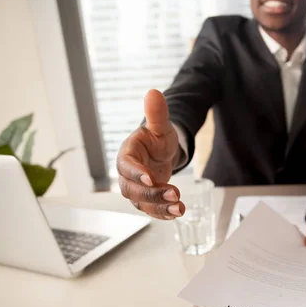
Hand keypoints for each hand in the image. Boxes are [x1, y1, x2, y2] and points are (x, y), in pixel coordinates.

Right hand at [117, 89, 184, 219]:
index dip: (137, 173)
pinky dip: (164, 214)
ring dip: (160, 207)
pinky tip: (177, 213)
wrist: (160, 153)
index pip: (126, 166)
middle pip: (133, 190)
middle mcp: (128, 175)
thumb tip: (154, 92)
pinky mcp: (146, 200)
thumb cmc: (156, 139)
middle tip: (174, 193)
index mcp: (127, 155)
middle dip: (153, 194)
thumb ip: (157, 114)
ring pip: (143, 203)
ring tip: (179, 208)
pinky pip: (151, 210)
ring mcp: (136, 190)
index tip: (150, 178)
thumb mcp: (160, 126)